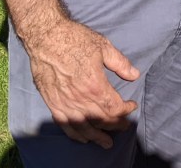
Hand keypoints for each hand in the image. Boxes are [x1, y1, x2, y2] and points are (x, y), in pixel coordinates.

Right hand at [23, 18, 139, 146]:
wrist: (46, 37)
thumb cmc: (75, 39)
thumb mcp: (103, 46)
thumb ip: (120, 63)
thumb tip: (134, 75)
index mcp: (95, 86)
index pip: (114, 107)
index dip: (126, 110)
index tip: (132, 105)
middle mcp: (80, 99)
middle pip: (101, 120)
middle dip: (115, 125)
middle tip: (124, 127)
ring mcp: (65, 103)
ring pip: (83, 127)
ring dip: (97, 137)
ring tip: (106, 143)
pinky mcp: (52, 103)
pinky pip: (64, 125)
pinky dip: (75, 134)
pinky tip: (82, 138)